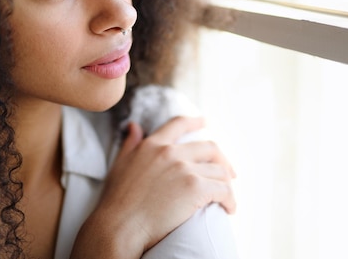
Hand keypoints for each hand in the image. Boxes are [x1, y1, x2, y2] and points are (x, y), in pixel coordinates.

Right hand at [71, 116, 235, 258]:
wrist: (120, 225)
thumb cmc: (117, 201)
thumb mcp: (120, 164)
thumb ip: (130, 143)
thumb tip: (134, 126)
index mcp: (152, 145)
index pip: (178, 124)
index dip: (195, 122)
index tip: (205, 122)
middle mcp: (170, 152)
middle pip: (209, 147)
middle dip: (222, 160)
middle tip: (228, 173)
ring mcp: (184, 168)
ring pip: (219, 171)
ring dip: (226, 185)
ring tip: (226, 197)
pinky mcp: (195, 188)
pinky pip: (223, 190)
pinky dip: (230, 200)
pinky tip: (229, 208)